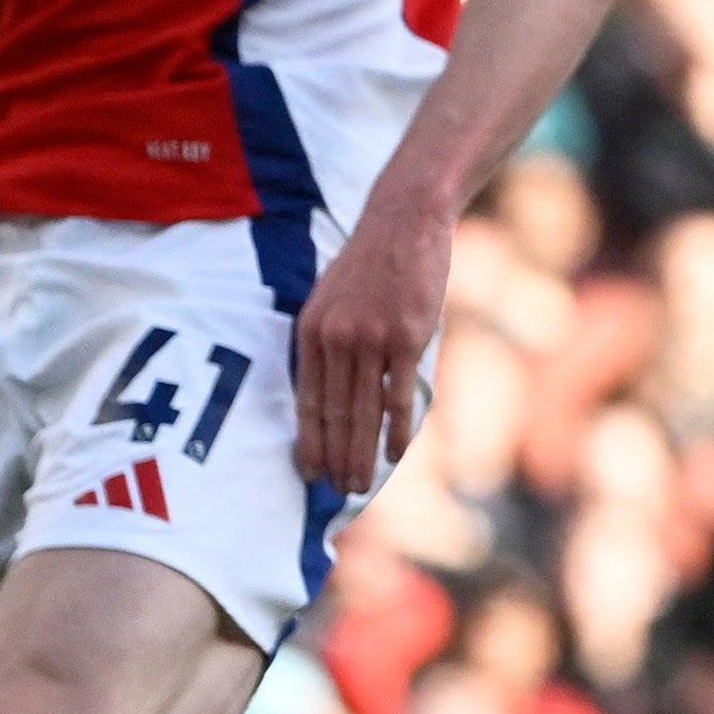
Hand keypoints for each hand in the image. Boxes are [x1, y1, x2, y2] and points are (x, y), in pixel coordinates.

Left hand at [289, 187, 452, 496]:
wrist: (403, 222)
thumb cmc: (368, 264)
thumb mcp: (330, 299)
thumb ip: (326, 344)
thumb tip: (326, 393)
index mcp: (310, 331)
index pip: (306, 400)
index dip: (309, 441)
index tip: (310, 472)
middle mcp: (335, 338)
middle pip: (334, 413)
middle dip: (335, 458)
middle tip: (338, 492)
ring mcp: (371, 339)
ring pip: (364, 411)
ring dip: (363, 453)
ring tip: (363, 484)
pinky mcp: (406, 337)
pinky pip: (398, 395)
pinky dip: (397, 428)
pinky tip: (396, 452)